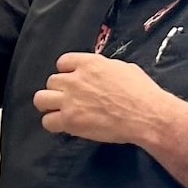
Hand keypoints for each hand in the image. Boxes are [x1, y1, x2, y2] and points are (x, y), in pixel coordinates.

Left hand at [33, 53, 175, 146]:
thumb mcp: (124, 69)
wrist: (146, 115)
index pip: (63, 62)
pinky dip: (53, 123)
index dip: (66, 72)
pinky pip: (47, 121)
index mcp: (90, 63)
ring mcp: (70, 100)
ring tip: (59, 111)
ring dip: (48, 105)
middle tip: (68, 99)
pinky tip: (63, 125)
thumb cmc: (142, 93)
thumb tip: (101, 74)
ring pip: (41, 98)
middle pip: (51, 81)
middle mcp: (76, 79)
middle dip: (59, 90)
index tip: (72, 80)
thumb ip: (104, 69)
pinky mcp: (70, 120)